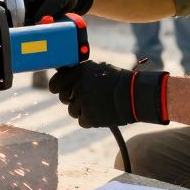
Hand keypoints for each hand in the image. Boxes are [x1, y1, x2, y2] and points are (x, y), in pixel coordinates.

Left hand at [48, 61, 168, 128]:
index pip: (55, 82)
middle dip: (72, 99)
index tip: (58, 90)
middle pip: (63, 98)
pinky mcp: (89, 117)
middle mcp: (78, 86)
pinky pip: (82, 121)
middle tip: (85, 98)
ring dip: (82, 110)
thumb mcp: (98, 68)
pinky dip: (90, 119)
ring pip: (72, 111)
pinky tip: (101, 113)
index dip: (56, 87)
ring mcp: (82, 102)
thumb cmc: (118, 81)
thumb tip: (63, 73)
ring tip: (98, 105)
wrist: (134, 95)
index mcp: (79, 72)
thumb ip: (80, 72)